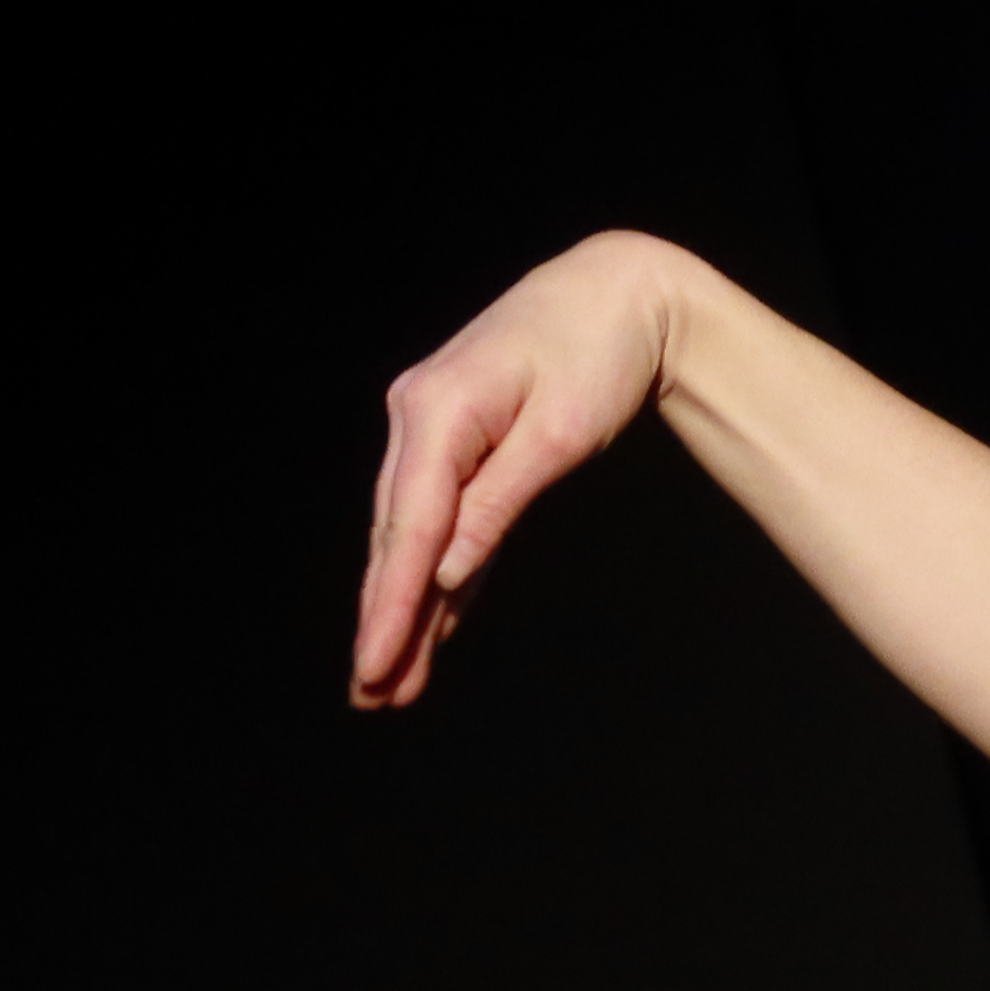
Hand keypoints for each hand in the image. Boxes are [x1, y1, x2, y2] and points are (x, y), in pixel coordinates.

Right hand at [353, 233, 683, 708]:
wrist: (618, 293)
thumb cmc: (598, 355)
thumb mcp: (558, 433)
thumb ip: (498, 502)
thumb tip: (446, 572)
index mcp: (436, 414)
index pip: (410, 529)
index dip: (391, 606)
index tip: (376, 665)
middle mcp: (418, 421)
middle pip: (399, 540)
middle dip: (386, 621)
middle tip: (371, 696)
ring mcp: (432, 431)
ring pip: (414, 537)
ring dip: (406, 609)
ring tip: (392, 682)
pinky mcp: (458, 443)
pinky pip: (443, 522)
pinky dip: (438, 575)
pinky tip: (429, 627)